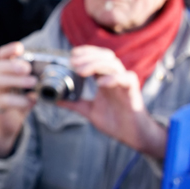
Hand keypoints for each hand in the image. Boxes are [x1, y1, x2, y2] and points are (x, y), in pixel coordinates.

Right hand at [0, 42, 37, 157]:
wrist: (10, 115)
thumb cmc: (23, 94)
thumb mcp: (29, 82)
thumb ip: (38, 75)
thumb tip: (59, 70)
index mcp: (6, 67)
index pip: (2, 54)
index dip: (9, 50)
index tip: (20, 48)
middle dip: (12, 65)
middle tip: (27, 68)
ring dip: (16, 81)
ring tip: (33, 83)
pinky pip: (4, 100)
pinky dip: (18, 101)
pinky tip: (30, 101)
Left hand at [58, 45, 166, 159]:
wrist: (131, 135)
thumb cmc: (114, 121)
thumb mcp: (88, 110)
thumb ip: (74, 103)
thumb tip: (56, 100)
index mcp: (104, 80)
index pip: (97, 58)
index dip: (85, 53)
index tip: (71, 55)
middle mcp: (114, 78)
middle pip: (105, 57)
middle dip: (88, 56)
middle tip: (73, 62)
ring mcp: (124, 84)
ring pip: (113, 64)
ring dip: (96, 65)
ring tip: (81, 71)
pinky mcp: (133, 91)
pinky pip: (127, 78)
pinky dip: (113, 78)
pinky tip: (100, 83)